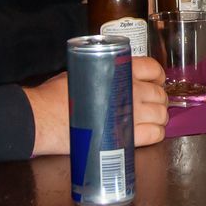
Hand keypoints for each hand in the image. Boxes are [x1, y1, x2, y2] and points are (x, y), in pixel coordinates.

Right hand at [25, 58, 168, 155]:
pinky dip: (156, 133)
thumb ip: (102, 71)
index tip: (155, 82)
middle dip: (159, 100)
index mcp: (119, 70)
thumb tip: (108, 75)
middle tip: (151, 105)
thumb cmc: (56, 93)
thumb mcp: (82, 71)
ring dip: (160, 118)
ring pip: (160, 115)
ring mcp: (130, 113)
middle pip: (159, 94)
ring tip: (152, 120)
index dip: (158, 77)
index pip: (153, 69)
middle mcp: (129, 90)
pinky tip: (151, 133)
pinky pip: (153, 135)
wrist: (44, 116)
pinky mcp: (125, 136)